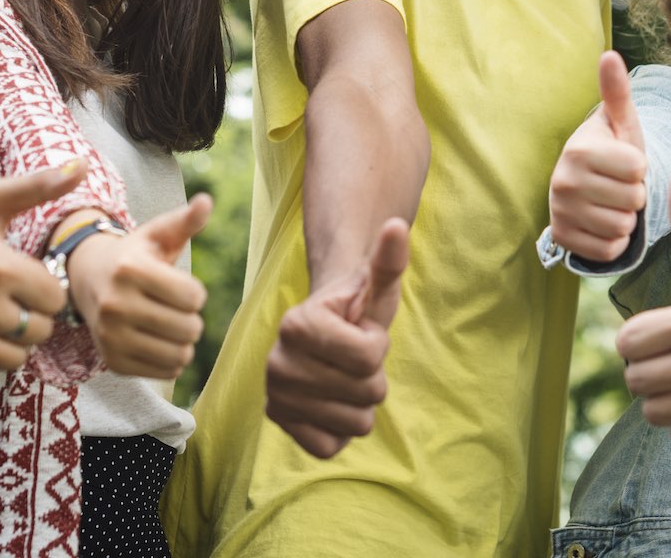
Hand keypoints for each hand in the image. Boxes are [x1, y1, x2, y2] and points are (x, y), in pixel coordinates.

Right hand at [66, 194, 212, 378]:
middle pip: (189, 329)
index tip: (181, 286)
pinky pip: (165, 372)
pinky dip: (171, 359)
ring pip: (179, 355)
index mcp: (131, 270)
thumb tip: (207, 201)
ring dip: (184, 342)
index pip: (193, 297)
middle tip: (177, 308)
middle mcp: (116, 305)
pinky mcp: (113, 361)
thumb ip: (185, 221)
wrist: (88, 279)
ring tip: (171, 326)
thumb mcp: (157, 234)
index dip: (195, 292)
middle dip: (192, 318)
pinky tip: (159, 341)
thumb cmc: (134, 255)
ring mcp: (111, 337)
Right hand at [265, 217, 408, 457]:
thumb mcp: (377, 284)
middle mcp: (277, 362)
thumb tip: (396, 224)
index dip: (376, 346)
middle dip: (373, 376)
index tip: (359, 331)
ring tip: (342, 376)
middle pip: (367, 394)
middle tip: (352, 357)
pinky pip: (332, 446)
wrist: (326, 329)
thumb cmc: (357, 306)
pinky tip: (331, 401)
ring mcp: (275, 396)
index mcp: (297, 324)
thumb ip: (388, 258)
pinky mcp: (280, 424)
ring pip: (357, 423)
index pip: (368, 359)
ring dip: (360, 402)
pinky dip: (341, 428)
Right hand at [549, 51, 647, 261]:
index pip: (638, 169)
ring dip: (626, 220)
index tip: (625, 164)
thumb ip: (617, 92)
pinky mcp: (562, 238)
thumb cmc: (611, 153)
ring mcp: (559, 212)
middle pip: (633, 200)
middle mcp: (562, 181)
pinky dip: (614, 242)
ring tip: (611, 204)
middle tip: (617, 186)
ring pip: (622, 227)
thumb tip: (610, 54)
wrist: (584, 188)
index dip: (640, 168)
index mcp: (578, 149)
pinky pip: (609, 250)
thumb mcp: (620, 124)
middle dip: (634, 195)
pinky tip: (603, 224)